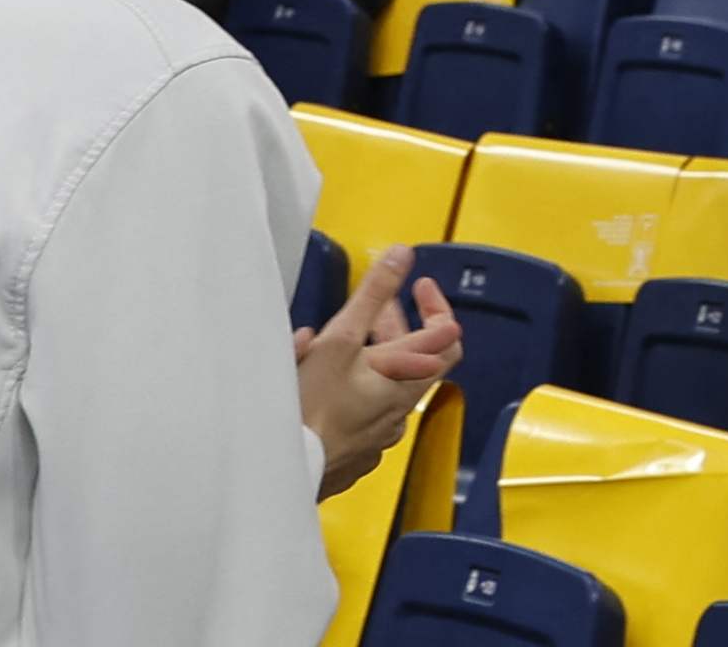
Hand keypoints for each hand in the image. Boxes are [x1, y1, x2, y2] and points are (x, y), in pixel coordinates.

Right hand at [293, 243, 462, 489]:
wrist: (281, 470)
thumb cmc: (311, 410)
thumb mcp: (342, 339)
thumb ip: (374, 295)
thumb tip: (401, 256)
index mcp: (406, 382)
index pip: (447, 338)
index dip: (436, 306)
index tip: (419, 286)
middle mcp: (399, 411)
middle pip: (413, 361)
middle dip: (395, 327)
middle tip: (378, 307)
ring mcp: (377, 436)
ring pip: (384, 387)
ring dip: (371, 358)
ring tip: (339, 340)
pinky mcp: (354, 452)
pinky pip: (361, 413)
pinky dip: (351, 389)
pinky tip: (319, 382)